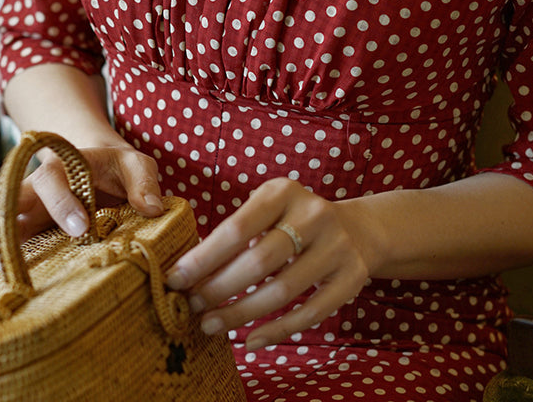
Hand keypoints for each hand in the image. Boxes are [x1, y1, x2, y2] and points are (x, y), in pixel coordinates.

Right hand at [0, 145, 162, 287]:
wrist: (98, 168)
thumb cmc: (117, 169)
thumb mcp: (137, 166)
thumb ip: (145, 182)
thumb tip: (150, 208)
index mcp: (63, 167)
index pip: (50, 177)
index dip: (61, 201)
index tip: (81, 228)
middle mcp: (32, 186)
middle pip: (0, 195)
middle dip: (7, 228)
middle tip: (28, 263)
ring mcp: (18, 207)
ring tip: (1, 280)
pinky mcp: (14, 229)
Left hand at [164, 178, 373, 350]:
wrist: (356, 229)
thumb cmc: (293, 221)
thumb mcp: (268, 208)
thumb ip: (237, 231)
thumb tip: (189, 270)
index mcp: (283, 192)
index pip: (236, 227)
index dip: (204, 257)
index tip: (176, 279)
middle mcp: (313, 214)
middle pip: (259, 261)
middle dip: (219, 288)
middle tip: (192, 306)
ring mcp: (337, 247)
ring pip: (282, 290)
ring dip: (241, 313)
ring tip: (211, 325)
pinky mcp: (351, 278)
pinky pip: (310, 313)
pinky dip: (276, 330)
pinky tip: (249, 340)